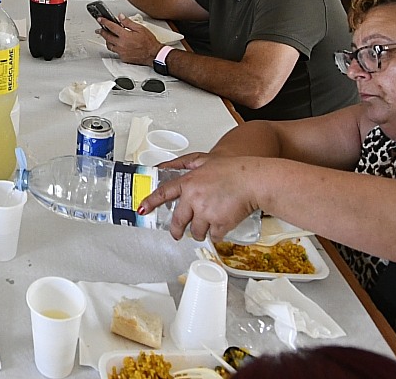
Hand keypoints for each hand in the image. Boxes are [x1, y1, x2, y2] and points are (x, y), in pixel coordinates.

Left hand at [97, 15, 161, 65]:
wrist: (153, 54)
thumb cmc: (149, 42)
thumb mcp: (140, 28)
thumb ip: (128, 22)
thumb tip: (121, 17)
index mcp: (125, 36)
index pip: (111, 26)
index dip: (104, 22)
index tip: (100, 19)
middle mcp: (121, 44)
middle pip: (107, 36)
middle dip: (102, 31)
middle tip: (99, 29)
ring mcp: (121, 52)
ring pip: (109, 46)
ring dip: (107, 40)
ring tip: (107, 37)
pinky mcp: (123, 58)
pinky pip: (115, 52)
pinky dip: (115, 47)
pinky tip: (117, 45)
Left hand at [137, 155, 264, 242]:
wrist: (254, 180)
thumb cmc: (233, 169)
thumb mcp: (203, 159)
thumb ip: (183, 163)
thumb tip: (165, 166)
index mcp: (188, 182)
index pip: (163, 194)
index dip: (150, 202)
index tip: (142, 209)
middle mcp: (194, 199)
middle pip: (178, 221)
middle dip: (177, 230)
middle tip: (177, 234)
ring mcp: (206, 213)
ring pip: (196, 231)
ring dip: (200, 232)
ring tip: (205, 228)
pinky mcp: (220, 223)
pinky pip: (214, 236)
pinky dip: (217, 234)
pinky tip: (221, 227)